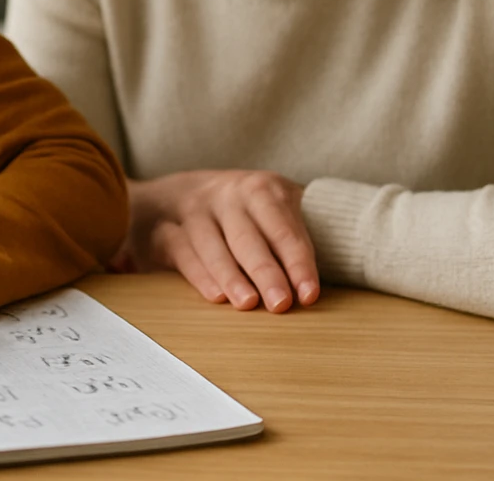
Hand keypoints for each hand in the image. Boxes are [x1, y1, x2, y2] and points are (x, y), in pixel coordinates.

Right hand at [119, 170, 318, 312]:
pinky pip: (183, 251)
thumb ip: (294, 234)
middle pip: (248, 237)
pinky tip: (216, 296)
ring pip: (213, 244)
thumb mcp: (270, 208)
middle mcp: (227, 195)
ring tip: (248, 303)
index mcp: (262, 189)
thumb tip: (328, 277)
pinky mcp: (166, 229)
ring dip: (232, 276)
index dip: (298, 262)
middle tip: (281, 304)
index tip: (309, 294)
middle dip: (266, 272)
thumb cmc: (241, 212)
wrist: (176, 194)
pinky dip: (200, 274)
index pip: (284, 228)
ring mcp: (194, 210)